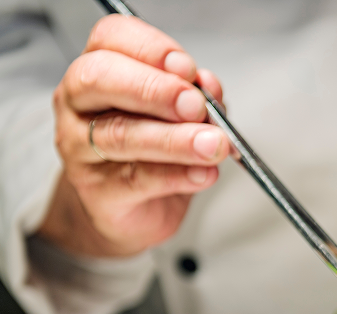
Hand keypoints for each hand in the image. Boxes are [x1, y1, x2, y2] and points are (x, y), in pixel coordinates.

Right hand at [38, 15, 228, 257]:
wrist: (139, 208)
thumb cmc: (155, 152)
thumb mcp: (182, 117)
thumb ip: (196, 98)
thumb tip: (209, 86)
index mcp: (99, 69)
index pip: (112, 38)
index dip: (152, 49)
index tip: (189, 69)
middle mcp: (79, 103)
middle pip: (100, 79)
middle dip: (154, 89)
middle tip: (196, 106)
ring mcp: (80, 148)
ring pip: (120, 135)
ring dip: (175, 139)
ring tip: (213, 145)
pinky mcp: (98, 192)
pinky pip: (137, 180)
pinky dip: (178, 176)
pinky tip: (203, 173)